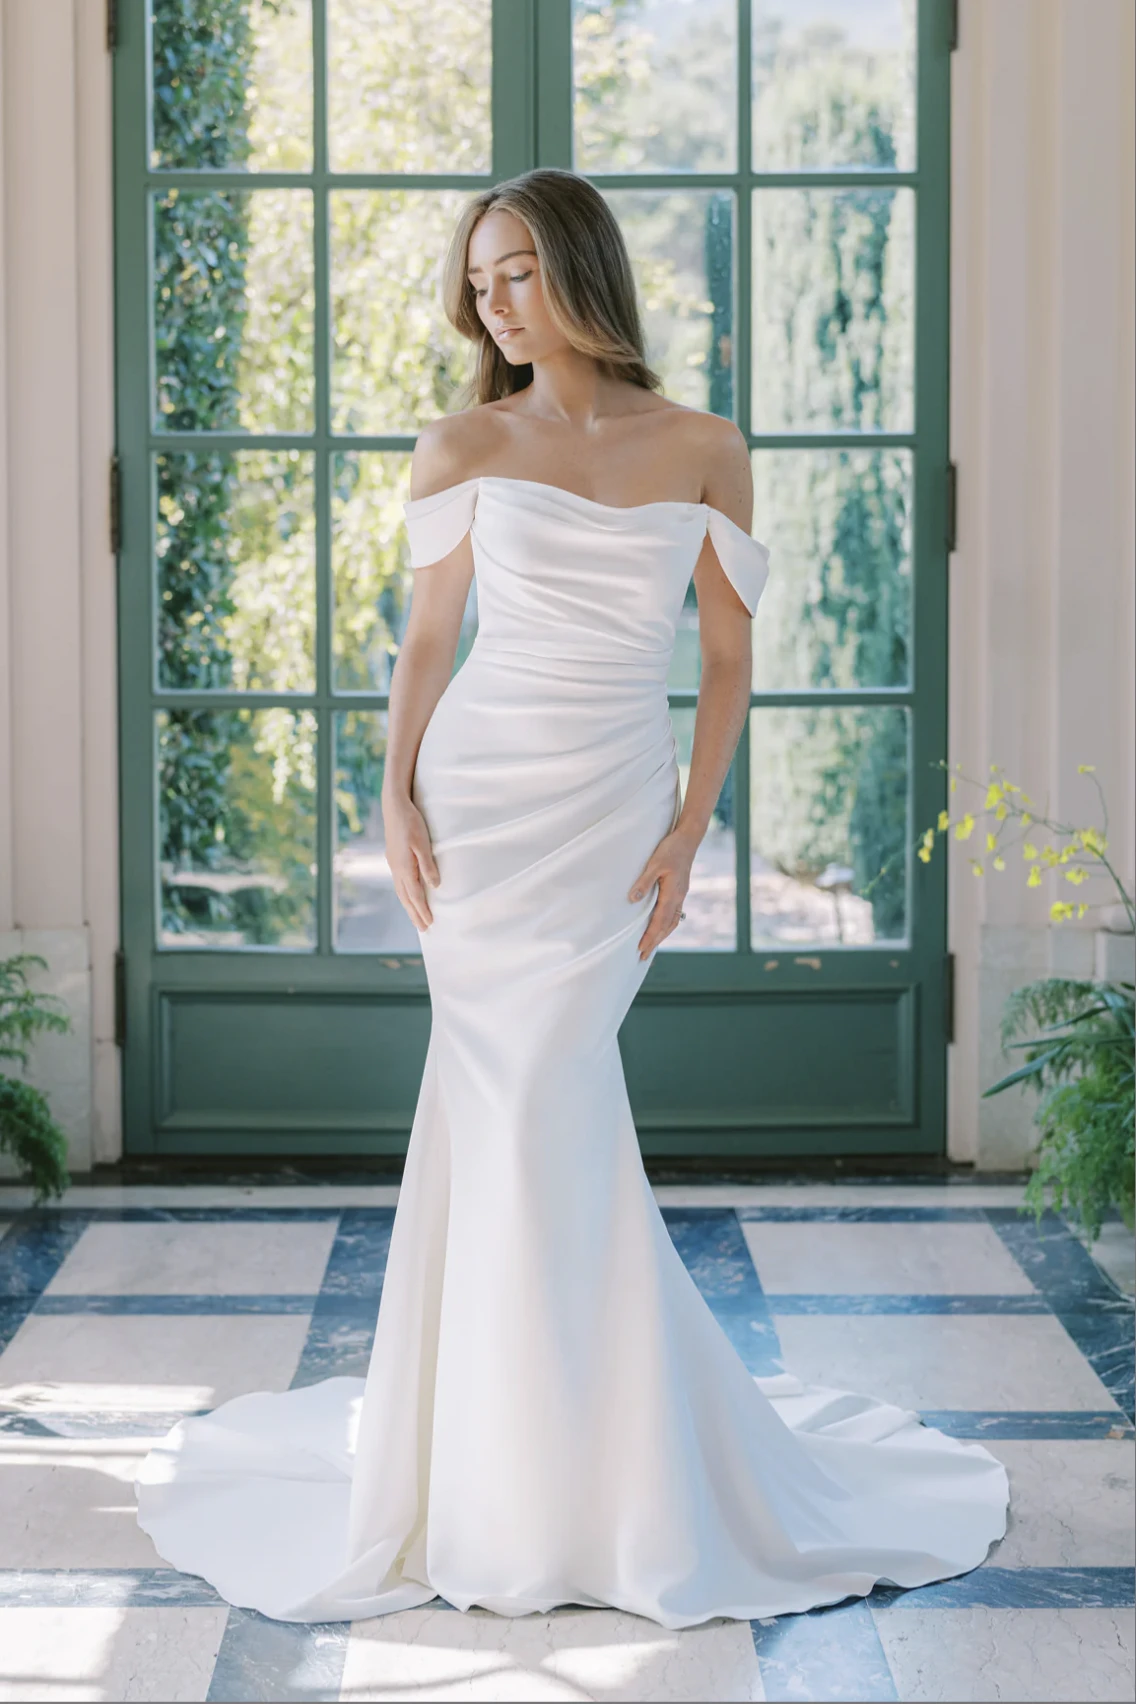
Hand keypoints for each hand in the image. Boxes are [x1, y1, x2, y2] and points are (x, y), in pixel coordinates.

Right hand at [382, 790, 439, 929]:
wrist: (394, 807)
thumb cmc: (411, 823)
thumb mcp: (423, 843)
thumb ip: (428, 866)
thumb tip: (434, 886)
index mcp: (404, 868)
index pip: (415, 895)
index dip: (422, 911)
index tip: (429, 924)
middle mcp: (396, 869)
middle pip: (406, 898)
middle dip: (414, 914)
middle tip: (423, 929)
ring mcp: (393, 864)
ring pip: (400, 891)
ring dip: (408, 906)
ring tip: (415, 917)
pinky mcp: (393, 858)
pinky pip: (399, 883)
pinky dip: (404, 894)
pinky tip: (407, 894)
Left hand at [628, 829, 697, 959]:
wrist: (688, 839)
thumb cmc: (671, 849)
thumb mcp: (654, 864)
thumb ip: (644, 882)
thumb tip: (633, 899)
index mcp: (672, 894)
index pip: (659, 921)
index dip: (650, 936)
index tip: (640, 949)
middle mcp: (678, 897)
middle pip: (667, 927)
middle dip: (655, 942)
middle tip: (643, 956)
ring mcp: (681, 895)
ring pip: (672, 922)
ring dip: (661, 935)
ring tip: (651, 946)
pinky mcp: (680, 890)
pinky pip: (674, 913)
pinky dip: (667, 924)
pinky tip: (661, 926)